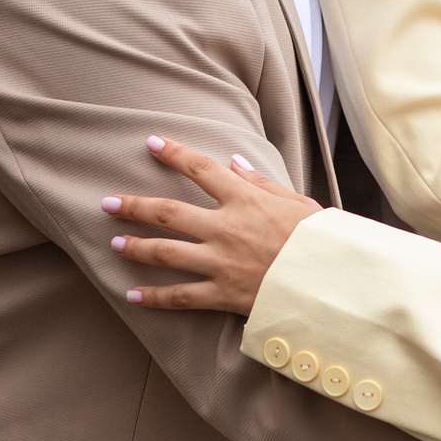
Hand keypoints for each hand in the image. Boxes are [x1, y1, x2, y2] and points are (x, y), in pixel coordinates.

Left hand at [102, 135, 323, 311]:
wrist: (333, 281)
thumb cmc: (319, 240)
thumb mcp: (297, 202)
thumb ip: (261, 182)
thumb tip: (233, 163)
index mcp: (245, 200)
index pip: (200, 168)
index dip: (173, 153)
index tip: (150, 143)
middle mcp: (226, 228)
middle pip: (168, 212)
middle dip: (134, 206)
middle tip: (107, 203)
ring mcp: (221, 262)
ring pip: (166, 253)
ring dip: (137, 247)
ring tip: (115, 244)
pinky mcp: (223, 294)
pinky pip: (181, 296)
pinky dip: (155, 297)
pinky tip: (133, 295)